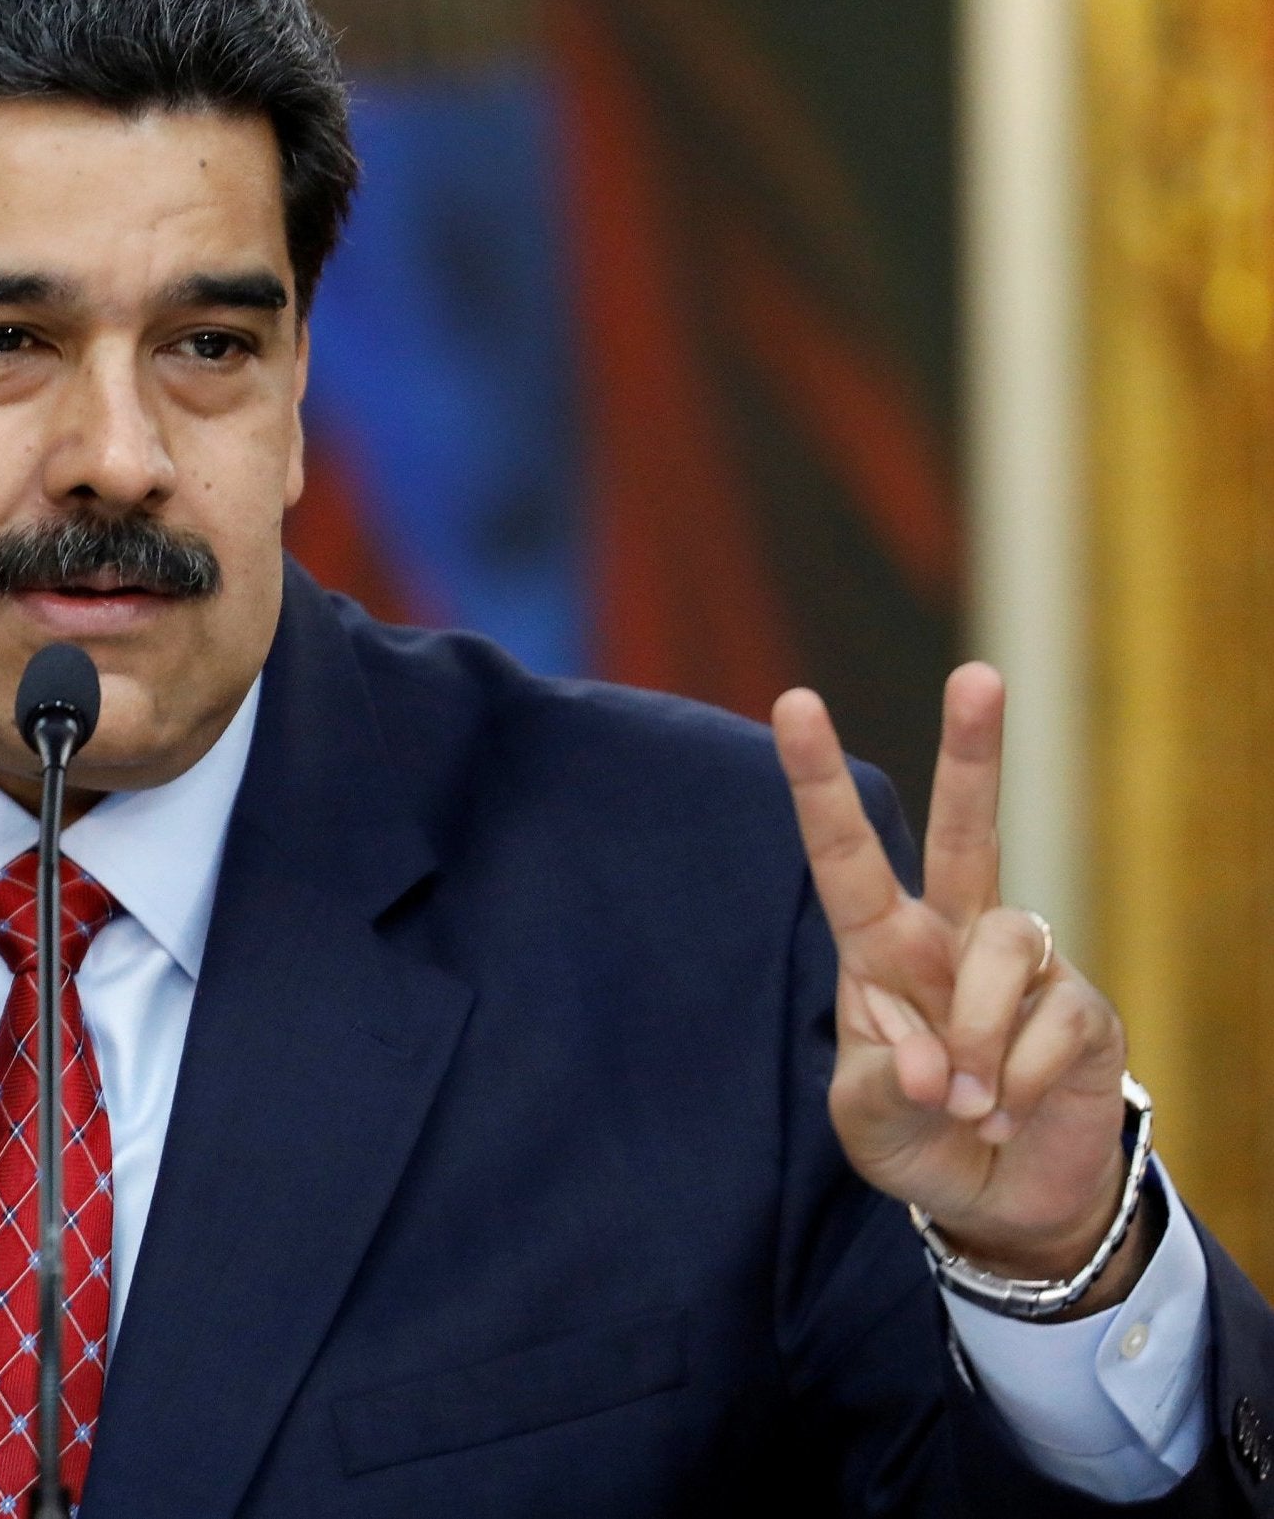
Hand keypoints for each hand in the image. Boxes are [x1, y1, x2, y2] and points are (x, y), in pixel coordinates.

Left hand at [772, 664, 1138, 1307]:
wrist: (996, 1202)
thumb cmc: (915, 1138)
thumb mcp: (867, 1119)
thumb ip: (886, 1085)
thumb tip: (934, 1062)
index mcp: (880, 947)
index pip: (844, 853)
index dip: (816, 781)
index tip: (794, 700)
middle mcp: (953, 939)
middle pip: (969, 832)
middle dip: (973, 753)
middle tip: (978, 674)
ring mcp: (1025, 970)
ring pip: (1002, 947)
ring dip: (974, 1036)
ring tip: (964, 1102)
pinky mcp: (1082, 1011)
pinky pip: (1047, 1024)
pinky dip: (1012, 1084)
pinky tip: (1002, 1114)